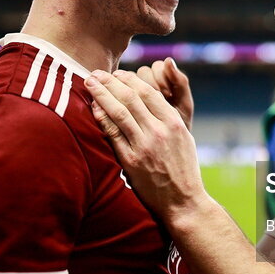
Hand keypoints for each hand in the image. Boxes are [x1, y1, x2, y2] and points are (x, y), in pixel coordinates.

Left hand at [85, 69, 208, 220]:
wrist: (183, 201)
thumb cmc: (183, 169)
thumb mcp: (185, 137)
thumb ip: (168, 117)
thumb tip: (151, 99)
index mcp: (174, 122)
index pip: (148, 92)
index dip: (130, 79)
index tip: (117, 73)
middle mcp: (159, 131)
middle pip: (131, 97)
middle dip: (111, 82)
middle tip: (97, 73)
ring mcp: (144, 145)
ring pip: (119, 112)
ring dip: (102, 94)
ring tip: (89, 83)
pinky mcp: (131, 161)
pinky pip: (112, 134)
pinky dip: (102, 118)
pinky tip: (93, 108)